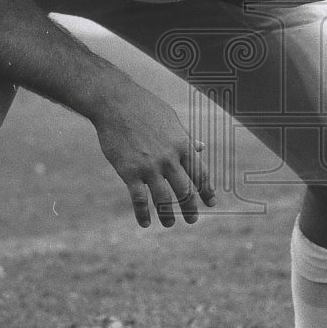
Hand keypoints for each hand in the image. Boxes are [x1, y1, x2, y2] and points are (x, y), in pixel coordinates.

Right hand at [94, 82, 215, 227]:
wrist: (115, 103)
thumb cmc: (144, 108)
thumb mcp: (171, 119)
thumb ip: (187, 137)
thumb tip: (202, 147)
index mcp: (182, 145)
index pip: (200, 173)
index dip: (207, 190)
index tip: (211, 202)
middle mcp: (169, 158)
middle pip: (185, 191)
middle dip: (190, 208)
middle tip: (192, 219)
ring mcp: (150, 167)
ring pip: (164, 200)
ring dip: (168, 215)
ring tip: (169, 224)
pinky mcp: (130, 172)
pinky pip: (140, 200)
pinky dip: (143, 214)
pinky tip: (145, 223)